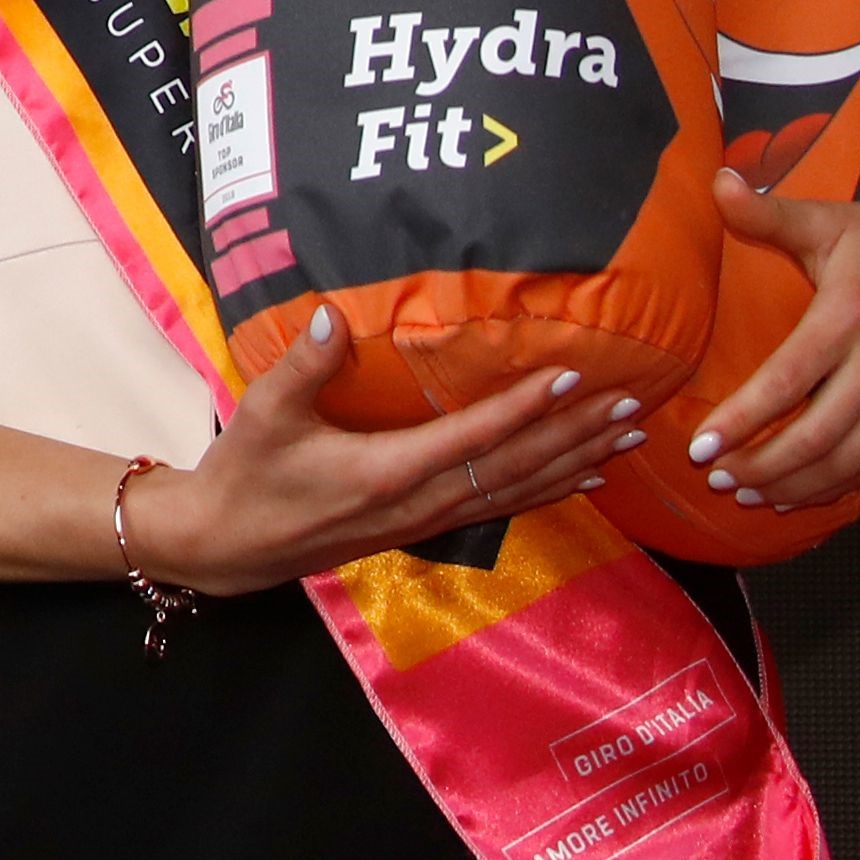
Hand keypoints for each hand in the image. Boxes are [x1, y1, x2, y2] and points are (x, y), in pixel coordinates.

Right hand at [124, 304, 642, 593]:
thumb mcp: (263, 414)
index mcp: (388, 472)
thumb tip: (336, 313)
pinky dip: (551, 491)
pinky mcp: (425, 528)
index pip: (476, 436)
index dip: (526, 407)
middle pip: (516, 468)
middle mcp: (422, 501)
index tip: (573, 379)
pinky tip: (585, 480)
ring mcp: (428, 520)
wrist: (228, 546)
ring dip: (577, 464)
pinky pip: (503, 507)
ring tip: (629, 440)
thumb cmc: (245, 476)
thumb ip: (304, 365)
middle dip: (576, 436)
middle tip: (631, 407)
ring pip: (520, 491)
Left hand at [693, 177, 859, 511]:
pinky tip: (799, 492)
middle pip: (820, 433)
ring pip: (852, 457)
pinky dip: (839, 483)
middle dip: (764, 464)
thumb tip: (717, 182)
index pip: (789, 380)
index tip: (701, 445)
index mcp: (850, 313)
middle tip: (717, 477)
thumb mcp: (831, 220)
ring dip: (798, 483)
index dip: (744, 419)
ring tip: (749, 493)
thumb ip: (770, 214)